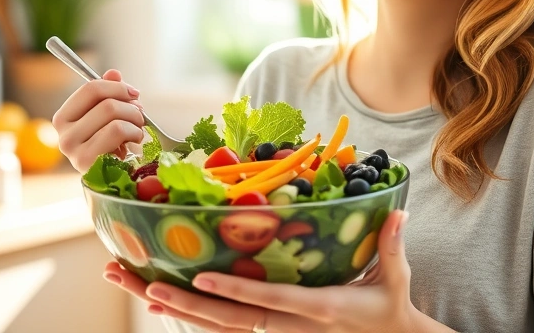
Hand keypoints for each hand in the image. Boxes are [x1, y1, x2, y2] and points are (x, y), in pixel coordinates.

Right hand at [53, 69, 144, 172]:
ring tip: (137, 131)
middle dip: (131, 107)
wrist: (112, 180)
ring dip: (135, 122)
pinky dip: (134, 134)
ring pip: (114, 118)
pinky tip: (134, 142)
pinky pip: (118, 132)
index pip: (90, 88)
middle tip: (140, 115)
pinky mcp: (89, 164)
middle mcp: (63, 136)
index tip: (134, 94)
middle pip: (106, 103)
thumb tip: (114, 73)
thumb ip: (108, 94)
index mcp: (63, 118)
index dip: (118, 87)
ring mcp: (74, 152)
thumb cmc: (109, 145)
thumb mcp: (108, 117)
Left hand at [104, 210, 421, 332]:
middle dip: (181, 302)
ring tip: (133, 285)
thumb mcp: (395, 280)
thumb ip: (393, 247)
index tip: (199, 278)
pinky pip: (222, 328)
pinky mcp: (269, 332)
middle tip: (140, 284)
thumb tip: (400, 214)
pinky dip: (189, 315)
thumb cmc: (389, 308)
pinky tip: (157, 298)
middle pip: (224, 322)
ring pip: (215, 327)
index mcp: (316, 310)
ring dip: (173, 307)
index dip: (233, 292)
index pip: (267, 303)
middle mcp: (287, 327)